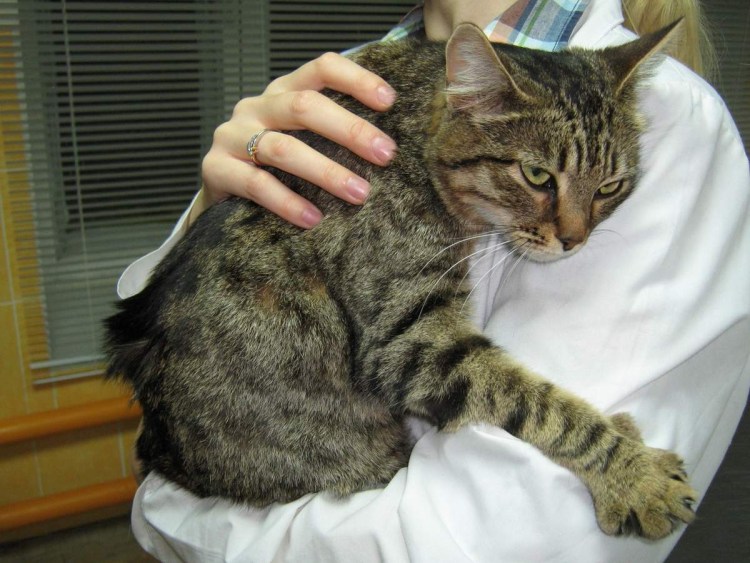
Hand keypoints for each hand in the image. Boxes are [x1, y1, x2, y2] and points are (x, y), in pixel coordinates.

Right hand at [201, 52, 396, 227]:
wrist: (220, 198)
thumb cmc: (274, 169)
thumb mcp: (303, 142)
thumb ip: (332, 136)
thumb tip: (388, 147)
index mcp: (282, 92)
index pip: (320, 70)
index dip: (355, 80)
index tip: (390, 101)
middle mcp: (256, 107)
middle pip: (304, 107)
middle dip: (350, 130)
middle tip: (386, 155)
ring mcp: (232, 136)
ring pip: (283, 148)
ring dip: (326, 172)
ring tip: (359, 193)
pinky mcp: (216, 169)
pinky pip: (256, 185)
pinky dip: (288, 203)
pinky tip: (314, 219)